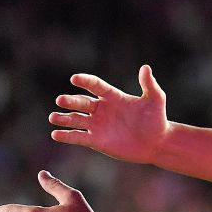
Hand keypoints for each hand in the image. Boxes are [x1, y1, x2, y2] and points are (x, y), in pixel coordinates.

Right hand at [50, 65, 169, 163]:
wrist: (157, 143)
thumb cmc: (157, 120)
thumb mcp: (155, 100)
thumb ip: (149, 85)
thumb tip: (145, 67)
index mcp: (113, 97)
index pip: (96, 86)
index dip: (85, 81)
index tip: (75, 78)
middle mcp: (102, 109)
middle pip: (82, 103)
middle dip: (70, 101)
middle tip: (60, 100)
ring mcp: (98, 125)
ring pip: (76, 119)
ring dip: (64, 118)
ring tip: (53, 117)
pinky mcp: (96, 141)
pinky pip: (78, 137)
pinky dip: (67, 136)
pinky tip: (56, 135)